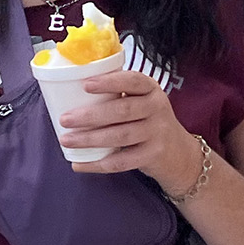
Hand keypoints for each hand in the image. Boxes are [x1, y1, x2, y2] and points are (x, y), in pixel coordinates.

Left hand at [55, 68, 195, 183]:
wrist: (178, 152)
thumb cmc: (148, 121)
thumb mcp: (142, 101)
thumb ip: (118, 95)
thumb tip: (70, 92)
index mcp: (151, 89)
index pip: (132, 80)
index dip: (109, 82)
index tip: (85, 85)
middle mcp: (157, 108)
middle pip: (123, 110)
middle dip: (91, 115)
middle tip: (65, 119)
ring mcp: (158, 132)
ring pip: (120, 136)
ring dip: (90, 139)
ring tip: (67, 140)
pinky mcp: (154, 155)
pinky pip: (122, 161)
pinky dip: (98, 163)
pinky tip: (79, 163)